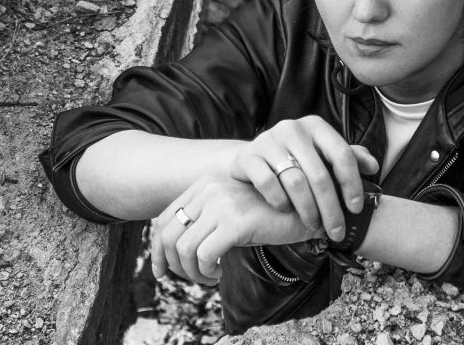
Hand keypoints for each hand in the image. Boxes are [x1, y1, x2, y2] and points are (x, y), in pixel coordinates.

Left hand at [150, 176, 317, 283]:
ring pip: (183, 248)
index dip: (157, 250)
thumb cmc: (268, 215)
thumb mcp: (230, 212)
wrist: (306, 208)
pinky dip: (206, 272)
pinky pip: (204, 255)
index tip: (162, 271)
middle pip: (168, 234)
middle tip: (190, 279)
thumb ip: (203, 221)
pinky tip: (219, 274)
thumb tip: (170, 254)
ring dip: (192, 273)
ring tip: (209, 278)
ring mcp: (222, 203)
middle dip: (171, 265)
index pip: (164, 219)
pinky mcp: (236, 221)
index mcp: (204, 184)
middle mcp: (209, 189)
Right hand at [229, 115, 378, 241]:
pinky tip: (286, 210)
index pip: (342, 154)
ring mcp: (268, 140)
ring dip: (308, 210)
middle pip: (319, 174)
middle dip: (331, 208)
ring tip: (314, 225)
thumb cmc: (297, 160)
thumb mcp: (323, 156)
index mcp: (316, 126)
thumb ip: (349, 159)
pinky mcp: (248, 156)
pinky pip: (268, 184)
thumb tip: (373, 166)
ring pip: (295, 182)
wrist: (253, 159)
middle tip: (337, 232)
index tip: (356, 209)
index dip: (352, 184)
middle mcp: (292, 128)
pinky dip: (280, 202)